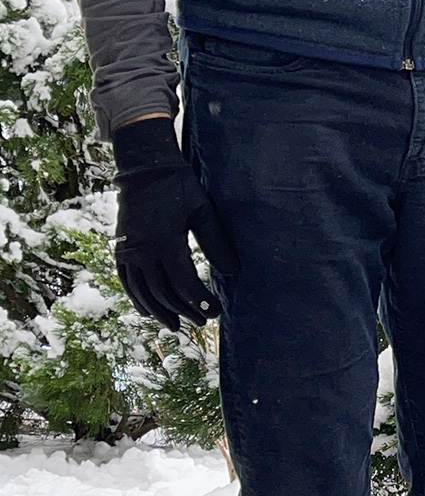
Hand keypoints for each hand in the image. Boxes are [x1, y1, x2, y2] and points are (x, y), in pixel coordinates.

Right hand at [113, 116, 237, 330]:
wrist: (145, 170)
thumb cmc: (180, 189)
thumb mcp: (204, 212)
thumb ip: (217, 243)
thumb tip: (232, 272)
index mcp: (165, 241)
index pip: (183, 282)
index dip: (200, 301)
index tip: (216, 311)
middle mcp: (142, 250)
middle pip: (163, 292)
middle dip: (184, 310)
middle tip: (204, 321)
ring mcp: (128, 250)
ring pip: (142, 292)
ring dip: (159, 311)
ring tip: (176, 326)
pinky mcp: (120, 249)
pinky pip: (126, 281)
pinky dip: (137, 298)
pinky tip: (147, 311)